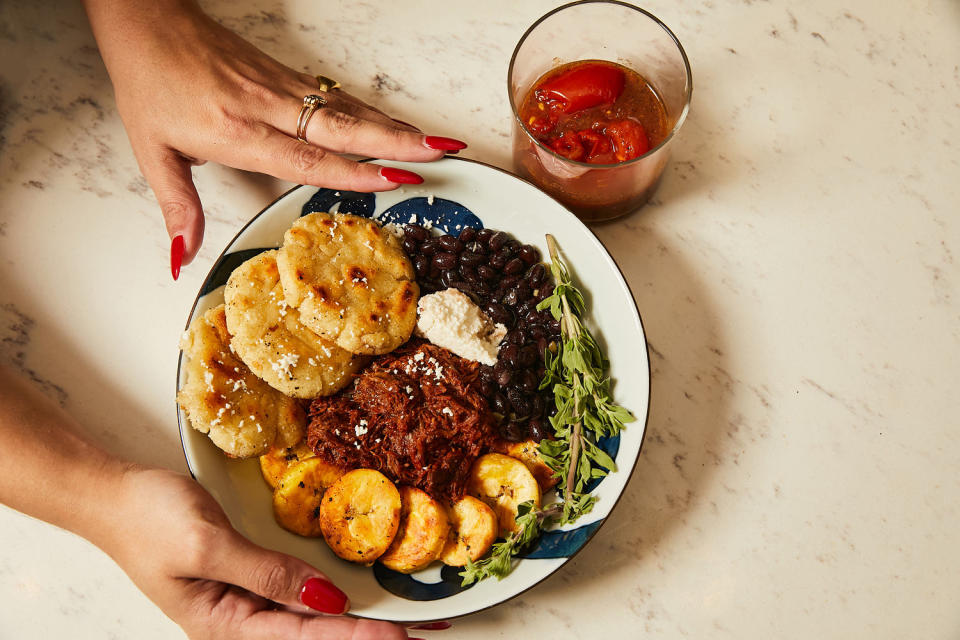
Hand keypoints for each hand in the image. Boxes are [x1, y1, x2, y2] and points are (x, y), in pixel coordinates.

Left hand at [82, 0, 466, 272]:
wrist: (149, 22)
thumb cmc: (151, 85)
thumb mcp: (154, 151)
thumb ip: (178, 207)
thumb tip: (185, 258)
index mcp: (236, 131)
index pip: (306, 156)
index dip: (354, 170)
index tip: (396, 179)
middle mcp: (267, 108)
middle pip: (343, 127)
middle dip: (397, 142)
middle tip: (441, 154)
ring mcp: (282, 89)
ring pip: (349, 109)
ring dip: (396, 126)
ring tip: (438, 142)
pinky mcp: (287, 77)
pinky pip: (339, 98)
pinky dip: (375, 113)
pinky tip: (397, 124)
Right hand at [102, 466, 410, 639]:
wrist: (113, 497)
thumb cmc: (148, 519)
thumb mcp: (206, 545)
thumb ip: (263, 574)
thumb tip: (321, 600)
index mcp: (222, 624)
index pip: (301, 638)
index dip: (351, 638)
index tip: (394, 635)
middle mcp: (236, 623)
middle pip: (309, 638)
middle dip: (360, 639)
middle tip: (413, 636)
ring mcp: (241, 606)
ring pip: (305, 624)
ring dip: (349, 628)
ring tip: (396, 629)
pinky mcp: (245, 584)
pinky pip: (293, 603)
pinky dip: (327, 607)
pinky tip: (351, 608)